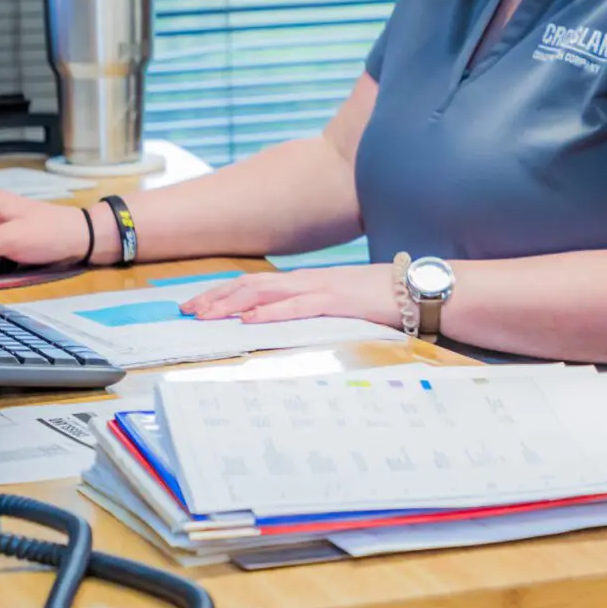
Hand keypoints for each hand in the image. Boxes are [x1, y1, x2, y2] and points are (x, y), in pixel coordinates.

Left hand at [180, 265, 401, 326]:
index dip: (224, 293)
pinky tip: (249, 320)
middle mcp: (308, 280)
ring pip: (266, 292)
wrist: (418, 290)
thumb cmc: (384, 300)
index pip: (256, 284)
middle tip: (187, 310)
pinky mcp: (337, 300)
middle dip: (216, 296)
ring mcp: (321, 287)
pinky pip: (296, 307)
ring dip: (232, 303)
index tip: (197, 304)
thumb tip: (290, 327)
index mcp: (308, 282)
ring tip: (206, 314)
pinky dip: (270, 313)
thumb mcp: (342, 306)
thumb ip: (316, 312)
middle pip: (251, 285)